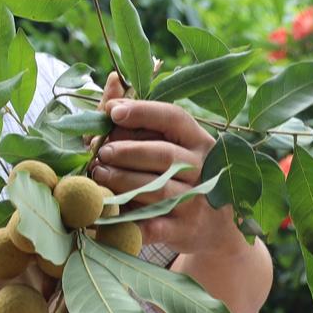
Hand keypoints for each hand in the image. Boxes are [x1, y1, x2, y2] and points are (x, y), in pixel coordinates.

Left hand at [89, 73, 239, 254]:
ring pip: (157, 190)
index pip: (174, 117)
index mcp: (198, 140)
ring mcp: (196, 202)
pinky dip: (125, 223)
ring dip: (123, 181)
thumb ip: (138, 116)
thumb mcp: (168, 144)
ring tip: (98, 176)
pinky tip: (102, 215)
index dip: (142, 112)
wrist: (213, 231)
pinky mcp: (183, 231)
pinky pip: (151, 227)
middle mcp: (203, 168)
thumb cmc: (180, 177)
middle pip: (164, 154)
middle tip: (100, 152)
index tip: (112, 112)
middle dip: (127, 152)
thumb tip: (113, 81)